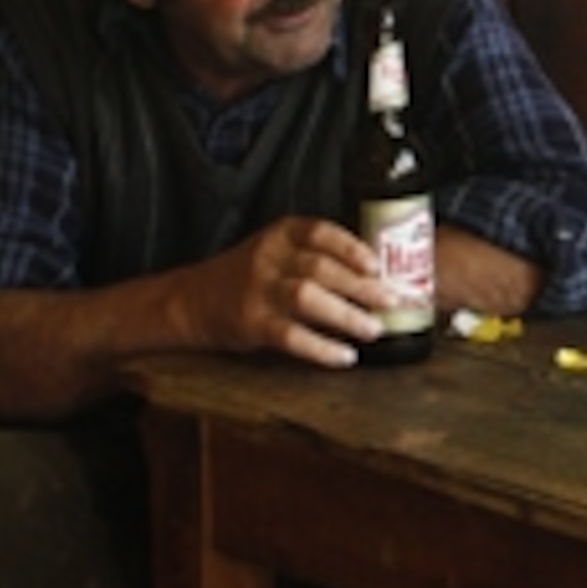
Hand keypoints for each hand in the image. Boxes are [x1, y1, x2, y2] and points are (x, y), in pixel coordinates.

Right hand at [177, 216, 387, 367]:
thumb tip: (377, 277)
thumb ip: (315, 257)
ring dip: (346, 314)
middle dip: (361, 285)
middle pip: (320, 267)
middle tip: (392, 301)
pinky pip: (290, 336)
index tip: (378, 264)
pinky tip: (345, 356)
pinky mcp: (251, 324)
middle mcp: (269, 258)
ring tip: (374, 328)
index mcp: (280, 234)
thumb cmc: (249, 276)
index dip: (352, 247)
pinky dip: (321, 348)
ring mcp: (258, 290)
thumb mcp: (277, 251)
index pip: (320, 231)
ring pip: (307, 297)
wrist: (194, 299)